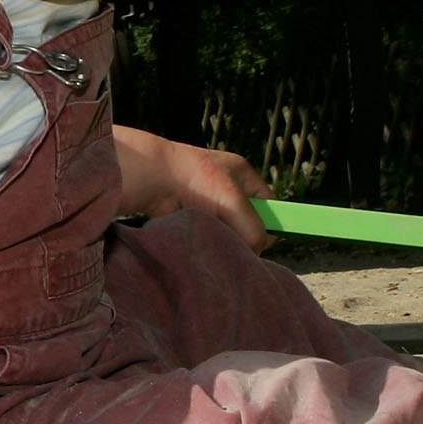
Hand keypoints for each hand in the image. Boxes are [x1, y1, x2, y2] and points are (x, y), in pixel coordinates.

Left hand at [112, 125, 271, 251]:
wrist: (151, 179)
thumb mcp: (235, 203)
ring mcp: (206, 201)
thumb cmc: (195, 180)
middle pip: (246, 220)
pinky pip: (208, 234)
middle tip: (240, 245)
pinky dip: (208, 241)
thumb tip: (254, 250)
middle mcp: (225, 186)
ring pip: (227, 230)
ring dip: (225, 239)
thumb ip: (254, 229)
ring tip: (217, 241)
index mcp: (241, 173)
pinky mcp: (189, 215)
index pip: (267, 202)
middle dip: (245, 234)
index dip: (271, 221)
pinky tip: (204, 242)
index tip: (268, 240)